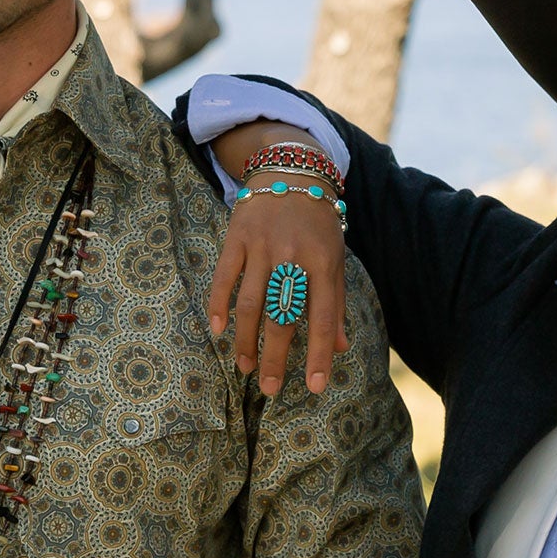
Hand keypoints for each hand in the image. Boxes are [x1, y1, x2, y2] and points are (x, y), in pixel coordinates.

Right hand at [207, 182, 348, 396]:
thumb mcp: (334, 257)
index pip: (323, 317)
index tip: (314, 386)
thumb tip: (339, 348)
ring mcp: (264, 246)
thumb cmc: (317, 222)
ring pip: (252, 303)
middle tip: (268, 388)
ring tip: (244, 367)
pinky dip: (218, 303)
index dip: (318, 353)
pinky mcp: (238, 236)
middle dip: (275, 357)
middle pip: (282, 316)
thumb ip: (335, 303)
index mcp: (324, 262)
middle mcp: (294, 256)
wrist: (291, 169)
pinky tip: (217, 329)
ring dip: (246, 340)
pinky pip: (225, 276)